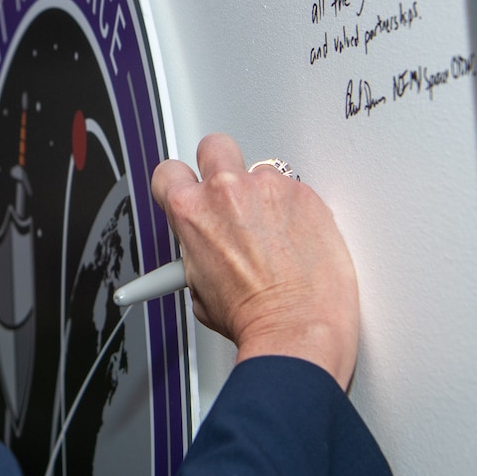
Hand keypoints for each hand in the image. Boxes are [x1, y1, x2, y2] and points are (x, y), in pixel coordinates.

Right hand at [150, 133, 359, 388]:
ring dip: (266, 196)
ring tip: (276, 234)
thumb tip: (205, 249)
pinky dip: (298, 211)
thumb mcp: (199, 288)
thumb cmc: (252, 318)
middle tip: (232, 193)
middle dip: (220, 164)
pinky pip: (297, 191)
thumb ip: (197, 253)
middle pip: (214, 146)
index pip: (169, 172)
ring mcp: (269, 188)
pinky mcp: (306, 195)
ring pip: (262, 172)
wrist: (297, 329)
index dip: (181, 183)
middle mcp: (226, 190)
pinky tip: (300, 242)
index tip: (191, 192)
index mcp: (191, 210)